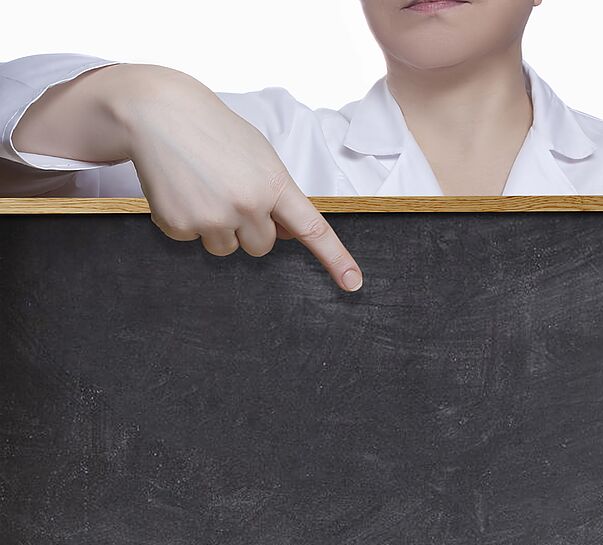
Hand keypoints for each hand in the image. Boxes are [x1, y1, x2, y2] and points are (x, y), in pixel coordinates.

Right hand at [113, 66, 362, 290]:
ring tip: (204, 188)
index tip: (353, 283)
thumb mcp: (260, 156)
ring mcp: (213, 217)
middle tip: (231, 193)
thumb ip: (277, 195)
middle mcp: (248, 205)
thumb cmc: (215, 132)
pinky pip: (192, 240)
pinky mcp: (180, 224)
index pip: (312, 229)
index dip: (335, 258)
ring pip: (227, 249)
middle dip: (250, 228)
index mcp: (274, 184)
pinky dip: (187, 221)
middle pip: (262, 246)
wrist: (159, 114)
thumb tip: (285, 234)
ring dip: (219, 228)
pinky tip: (182, 189)